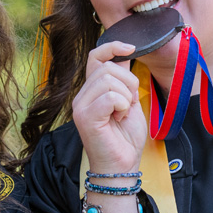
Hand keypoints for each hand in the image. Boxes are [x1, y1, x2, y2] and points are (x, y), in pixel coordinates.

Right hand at [72, 42, 147, 173]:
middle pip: (108, 67)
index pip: (95, 56)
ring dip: (126, 96)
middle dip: (129, 82)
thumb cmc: (125, 138)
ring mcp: (81, 106)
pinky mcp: (85, 117)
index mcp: (91, 91)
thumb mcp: (130, 101)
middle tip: (129, 104)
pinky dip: (123, 106)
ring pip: (109, 79)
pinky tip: (119, 118)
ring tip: (123, 113)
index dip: (113, 47)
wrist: (122, 165)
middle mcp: (82, 96)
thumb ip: (124, 81)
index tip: (132, 48)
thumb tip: (125, 55)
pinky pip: (110, 96)